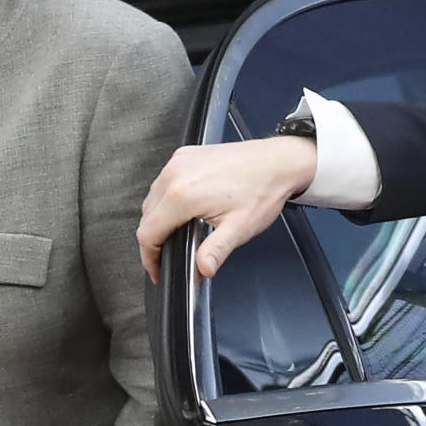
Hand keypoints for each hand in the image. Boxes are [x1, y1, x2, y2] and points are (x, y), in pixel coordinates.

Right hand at [137, 135, 317, 282]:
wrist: (278, 161)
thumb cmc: (262, 189)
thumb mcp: (239, 228)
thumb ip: (215, 252)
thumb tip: (201, 269)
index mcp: (181, 195)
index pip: (148, 234)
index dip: (150, 258)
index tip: (158, 269)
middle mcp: (174, 175)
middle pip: (146, 218)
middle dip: (154, 241)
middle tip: (168, 256)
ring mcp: (177, 162)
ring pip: (152, 200)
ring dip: (158, 220)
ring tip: (176, 235)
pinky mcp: (183, 156)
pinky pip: (162, 183)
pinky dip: (166, 200)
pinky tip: (183, 210)